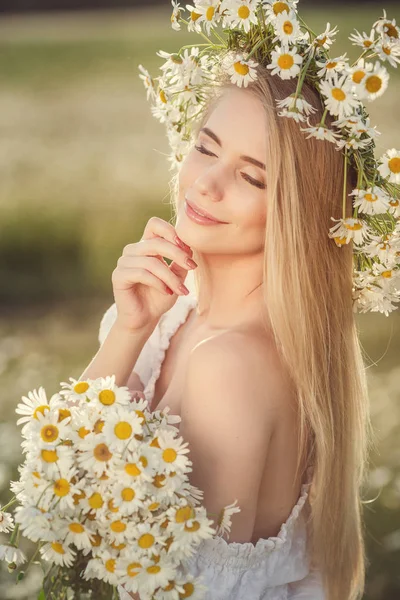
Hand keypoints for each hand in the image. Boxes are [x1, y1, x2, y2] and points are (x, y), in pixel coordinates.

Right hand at [111, 216, 196, 332]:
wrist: (145, 319)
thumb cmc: (160, 296)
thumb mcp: (176, 276)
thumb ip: (180, 261)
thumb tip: (189, 246)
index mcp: (146, 246)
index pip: (155, 224)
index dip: (171, 231)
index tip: (187, 248)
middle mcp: (133, 250)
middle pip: (156, 242)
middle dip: (177, 254)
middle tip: (192, 267)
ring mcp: (123, 262)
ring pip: (151, 262)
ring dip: (170, 277)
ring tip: (181, 290)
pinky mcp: (118, 276)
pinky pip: (142, 273)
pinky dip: (159, 283)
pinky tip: (167, 292)